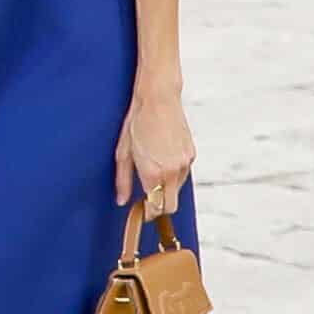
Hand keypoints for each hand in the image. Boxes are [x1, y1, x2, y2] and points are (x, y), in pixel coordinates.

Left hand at [118, 86, 196, 213]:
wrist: (159, 99)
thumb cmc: (136, 122)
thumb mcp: (123, 152)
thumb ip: (123, 180)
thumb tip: (121, 200)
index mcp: (153, 172)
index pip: (157, 207)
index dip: (149, 213)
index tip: (143, 212)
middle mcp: (173, 171)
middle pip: (171, 205)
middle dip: (160, 206)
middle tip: (146, 199)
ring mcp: (185, 164)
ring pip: (178, 188)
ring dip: (166, 187)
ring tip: (151, 170)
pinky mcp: (192, 155)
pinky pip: (183, 173)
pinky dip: (173, 173)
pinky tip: (162, 158)